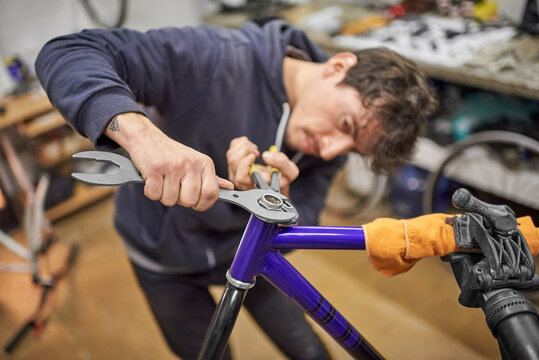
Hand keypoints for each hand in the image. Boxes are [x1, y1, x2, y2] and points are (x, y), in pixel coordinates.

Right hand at [105, 113, 232, 209]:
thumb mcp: (196, 162)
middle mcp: (192, 163)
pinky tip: (151, 178)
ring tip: (161, 180)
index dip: (202, 204)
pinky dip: (150, 191)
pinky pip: (154, 195)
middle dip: (179, 200)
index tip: (194, 202)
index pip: (211, 194)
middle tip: (173, 187)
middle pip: (190, 201)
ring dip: (163, 195)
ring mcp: (173, 165)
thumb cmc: (171, 155)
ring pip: (170, 200)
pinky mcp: (155, 168)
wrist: (146, 137)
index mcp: (205, 164)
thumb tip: (229, 188)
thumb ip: (211, 178)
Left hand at [226, 136, 298, 195]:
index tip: (254, 156)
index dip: (245, 164)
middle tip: (257, 152)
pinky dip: (241, 143)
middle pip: (233, 161)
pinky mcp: (234, 164)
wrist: (276, 179)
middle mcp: (242, 181)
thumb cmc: (282, 177)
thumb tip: (266, 156)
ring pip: (231, 155)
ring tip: (256, 150)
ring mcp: (236, 172)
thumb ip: (282, 164)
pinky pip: (231, 149)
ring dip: (245, 146)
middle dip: (246, 150)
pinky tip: (250, 147)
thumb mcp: (290, 172)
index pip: (241, 177)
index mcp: (254, 184)